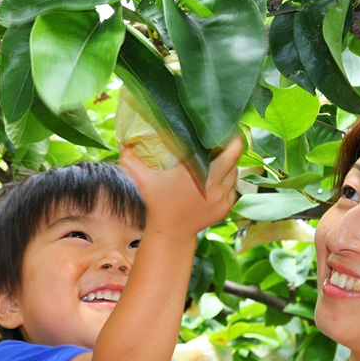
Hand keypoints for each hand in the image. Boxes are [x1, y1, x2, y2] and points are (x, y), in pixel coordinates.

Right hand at [119, 136, 242, 237]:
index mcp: (197, 173)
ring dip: (229, 164)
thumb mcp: (141, 179)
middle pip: (235, 157)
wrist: (170, 232)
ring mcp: (222, 197)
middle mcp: (214, 184)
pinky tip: (216, 177)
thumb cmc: (156, 202)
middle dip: (233, 146)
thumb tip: (124, 139)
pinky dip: (228, 181)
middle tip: (226, 137)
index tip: (223, 128)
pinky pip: (233, 187)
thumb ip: (130, 158)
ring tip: (219, 158)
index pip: (227, 149)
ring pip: (235, 172)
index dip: (229, 136)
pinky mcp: (226, 207)